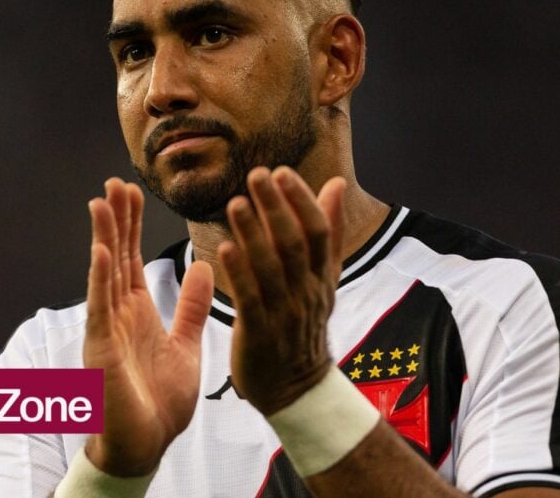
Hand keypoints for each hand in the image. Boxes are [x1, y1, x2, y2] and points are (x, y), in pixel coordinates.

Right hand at [82, 178, 214, 475]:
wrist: (147, 445)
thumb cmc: (160, 403)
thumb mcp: (185, 345)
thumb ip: (189, 307)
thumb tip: (201, 268)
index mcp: (137, 312)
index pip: (132, 257)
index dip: (131, 224)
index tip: (130, 191)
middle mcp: (117, 314)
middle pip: (115, 256)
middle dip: (116, 219)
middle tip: (114, 182)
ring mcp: (107, 329)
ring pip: (103, 274)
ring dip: (103, 238)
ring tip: (101, 202)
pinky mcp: (103, 350)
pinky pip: (101, 308)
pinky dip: (100, 279)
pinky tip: (101, 251)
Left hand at [218, 166, 346, 415]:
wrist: (295, 388)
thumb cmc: (303, 323)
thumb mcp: (323, 278)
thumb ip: (329, 231)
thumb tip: (336, 184)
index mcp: (321, 276)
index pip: (317, 231)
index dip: (301, 200)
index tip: (281, 172)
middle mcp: (306, 291)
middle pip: (293, 243)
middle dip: (276, 207)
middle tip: (257, 175)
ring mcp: (284, 313)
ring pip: (270, 268)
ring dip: (253, 233)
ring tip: (235, 203)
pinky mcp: (259, 333)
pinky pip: (250, 299)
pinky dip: (239, 273)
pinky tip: (223, 248)